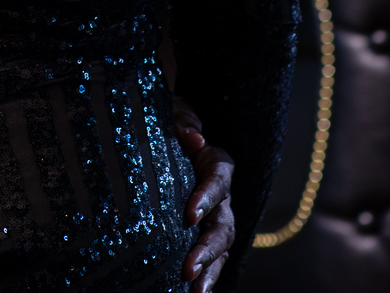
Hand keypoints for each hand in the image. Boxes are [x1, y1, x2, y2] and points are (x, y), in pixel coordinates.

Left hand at [174, 97, 236, 291]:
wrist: (165, 139)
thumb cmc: (169, 125)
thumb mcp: (175, 115)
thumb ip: (184, 121)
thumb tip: (194, 137)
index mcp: (216, 164)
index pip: (219, 180)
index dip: (207, 197)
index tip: (189, 215)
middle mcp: (221, 195)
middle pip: (223, 224)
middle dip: (207, 248)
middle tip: (188, 268)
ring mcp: (216, 217)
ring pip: (221, 247)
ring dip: (209, 269)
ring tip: (194, 288)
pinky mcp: (205, 234)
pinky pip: (212, 259)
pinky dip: (206, 276)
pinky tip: (193, 292)